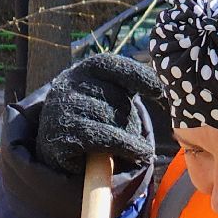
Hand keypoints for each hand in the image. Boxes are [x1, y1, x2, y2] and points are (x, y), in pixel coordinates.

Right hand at [35, 53, 165, 174]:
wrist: (56, 140)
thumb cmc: (92, 115)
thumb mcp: (108, 94)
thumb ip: (128, 86)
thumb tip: (161, 87)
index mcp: (84, 69)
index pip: (112, 65)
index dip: (137, 76)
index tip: (159, 92)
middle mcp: (69, 84)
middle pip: (115, 97)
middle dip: (131, 118)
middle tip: (136, 133)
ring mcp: (62, 109)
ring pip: (110, 119)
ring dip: (130, 135)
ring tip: (138, 147)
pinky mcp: (62, 136)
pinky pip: (103, 138)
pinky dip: (126, 146)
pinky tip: (140, 152)